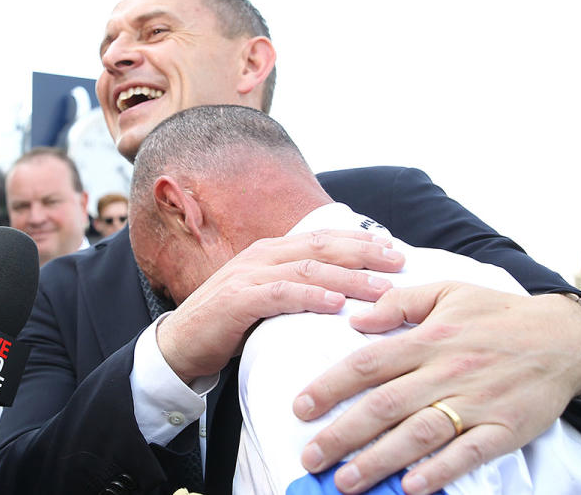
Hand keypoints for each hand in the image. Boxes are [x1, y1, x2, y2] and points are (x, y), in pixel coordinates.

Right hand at [157, 230, 403, 382]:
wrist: (180, 343)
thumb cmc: (230, 323)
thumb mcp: (267, 297)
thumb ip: (297, 287)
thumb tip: (343, 291)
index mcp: (272, 250)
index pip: (323, 238)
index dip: (359, 239)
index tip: (393, 246)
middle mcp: (262, 255)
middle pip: (322, 247)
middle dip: (364, 252)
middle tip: (399, 261)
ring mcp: (249, 275)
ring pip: (308, 269)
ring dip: (348, 277)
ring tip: (380, 288)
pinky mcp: (238, 300)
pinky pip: (280, 295)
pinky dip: (311, 297)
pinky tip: (336, 303)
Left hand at [293, 281, 580, 494]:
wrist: (563, 337)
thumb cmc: (498, 315)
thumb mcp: (448, 292)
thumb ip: (399, 303)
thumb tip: (355, 320)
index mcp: (428, 339)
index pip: (367, 363)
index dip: (329, 386)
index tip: (300, 407)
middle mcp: (446, 371)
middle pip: (384, 406)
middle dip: (342, 434)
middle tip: (311, 457)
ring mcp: (475, 402)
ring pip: (418, 434)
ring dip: (379, 460)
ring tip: (346, 481)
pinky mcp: (503, 429)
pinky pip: (468, 454)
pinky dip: (439, 471)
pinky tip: (411, 487)